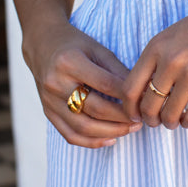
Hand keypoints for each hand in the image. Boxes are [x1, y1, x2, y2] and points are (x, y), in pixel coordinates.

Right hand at [25, 21, 141, 147]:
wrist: (42, 46)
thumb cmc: (75, 45)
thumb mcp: (98, 49)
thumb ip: (117, 70)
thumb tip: (141, 91)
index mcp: (69, 62)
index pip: (106, 84)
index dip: (128, 96)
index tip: (145, 101)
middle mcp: (56, 83)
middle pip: (95, 109)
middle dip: (122, 117)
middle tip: (142, 119)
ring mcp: (50, 101)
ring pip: (83, 127)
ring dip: (111, 132)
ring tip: (130, 129)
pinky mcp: (48, 113)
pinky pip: (70, 135)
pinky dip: (92, 141)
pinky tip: (111, 139)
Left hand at [119, 0, 187, 129]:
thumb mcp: (172, 35)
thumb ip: (156, 59)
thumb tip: (144, 90)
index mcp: (155, 48)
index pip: (130, 88)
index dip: (130, 107)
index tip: (136, 114)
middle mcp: (170, 62)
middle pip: (148, 105)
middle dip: (150, 119)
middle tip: (155, 122)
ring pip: (169, 114)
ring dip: (169, 123)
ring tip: (173, 121)